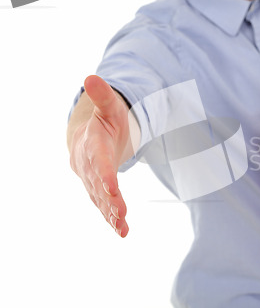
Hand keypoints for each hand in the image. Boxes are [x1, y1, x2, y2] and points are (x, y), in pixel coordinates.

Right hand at [69, 76, 130, 236]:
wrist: (90, 136)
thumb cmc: (105, 119)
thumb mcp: (109, 106)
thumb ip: (103, 96)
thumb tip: (91, 77)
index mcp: (92, 143)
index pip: (98, 159)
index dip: (104, 173)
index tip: (112, 186)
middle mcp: (88, 164)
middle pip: (98, 183)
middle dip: (109, 198)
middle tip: (121, 211)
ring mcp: (91, 179)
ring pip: (100, 198)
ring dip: (110, 213)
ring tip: (122, 226)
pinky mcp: (97, 189)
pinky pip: (103, 204)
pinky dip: (111, 218)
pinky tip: (122, 231)